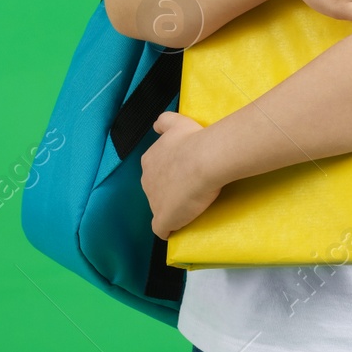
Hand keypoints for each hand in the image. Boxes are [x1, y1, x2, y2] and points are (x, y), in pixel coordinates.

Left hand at [140, 111, 221, 238]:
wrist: (204, 160)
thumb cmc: (193, 140)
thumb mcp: (176, 122)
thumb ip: (164, 122)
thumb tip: (156, 125)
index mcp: (149, 160)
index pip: (156, 170)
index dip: (170, 173)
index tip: (185, 172)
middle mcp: (146, 181)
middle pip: (155, 189)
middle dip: (168, 190)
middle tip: (190, 187)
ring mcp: (153, 202)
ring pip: (160, 208)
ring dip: (171, 208)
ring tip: (190, 206)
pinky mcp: (163, 219)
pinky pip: (162, 229)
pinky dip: (169, 228)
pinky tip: (179, 227)